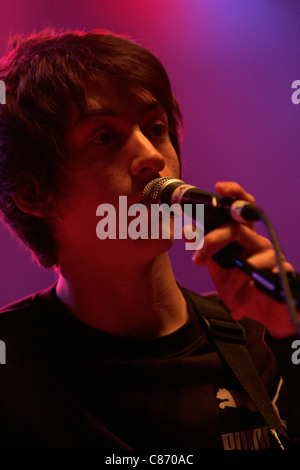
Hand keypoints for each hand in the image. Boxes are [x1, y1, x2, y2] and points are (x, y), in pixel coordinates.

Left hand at [192, 181, 296, 338]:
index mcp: (244, 237)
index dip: (234, 193)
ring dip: (230, 283)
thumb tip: (185, 230)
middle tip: (197, 260)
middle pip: (236, 228)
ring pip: (245, 261)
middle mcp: (259, 242)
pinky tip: (238, 308)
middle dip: (212, 241)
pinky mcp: (281, 275)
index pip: (241, 208)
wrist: (265, 315)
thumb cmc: (241, 289)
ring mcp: (273, 257)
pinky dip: (243, 298)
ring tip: (226, 298)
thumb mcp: (219, 269)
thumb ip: (206, 251)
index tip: (218, 186)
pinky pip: (257, 283)